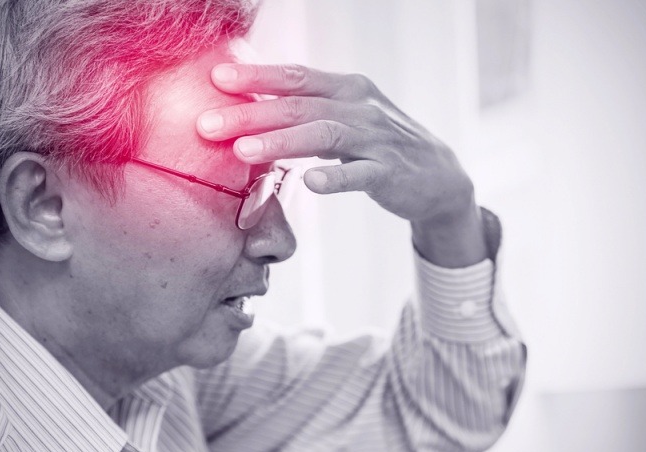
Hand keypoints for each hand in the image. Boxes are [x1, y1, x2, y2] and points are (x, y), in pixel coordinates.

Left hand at [197, 63, 475, 224]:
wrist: (438, 176)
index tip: (216, 79)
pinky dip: (335, 178)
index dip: (256, 76)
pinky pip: (360, 174)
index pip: (295, 77)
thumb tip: (252, 105)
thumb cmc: (380, 145)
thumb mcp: (347, 118)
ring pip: (324, 135)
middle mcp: (361, 108)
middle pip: (299, 106)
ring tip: (243, 150)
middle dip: (251, 113)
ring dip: (282, 142)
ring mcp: (377, 140)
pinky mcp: (390, 173)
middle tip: (208, 124)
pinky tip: (310, 182)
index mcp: (347, 90)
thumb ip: (309, 110)